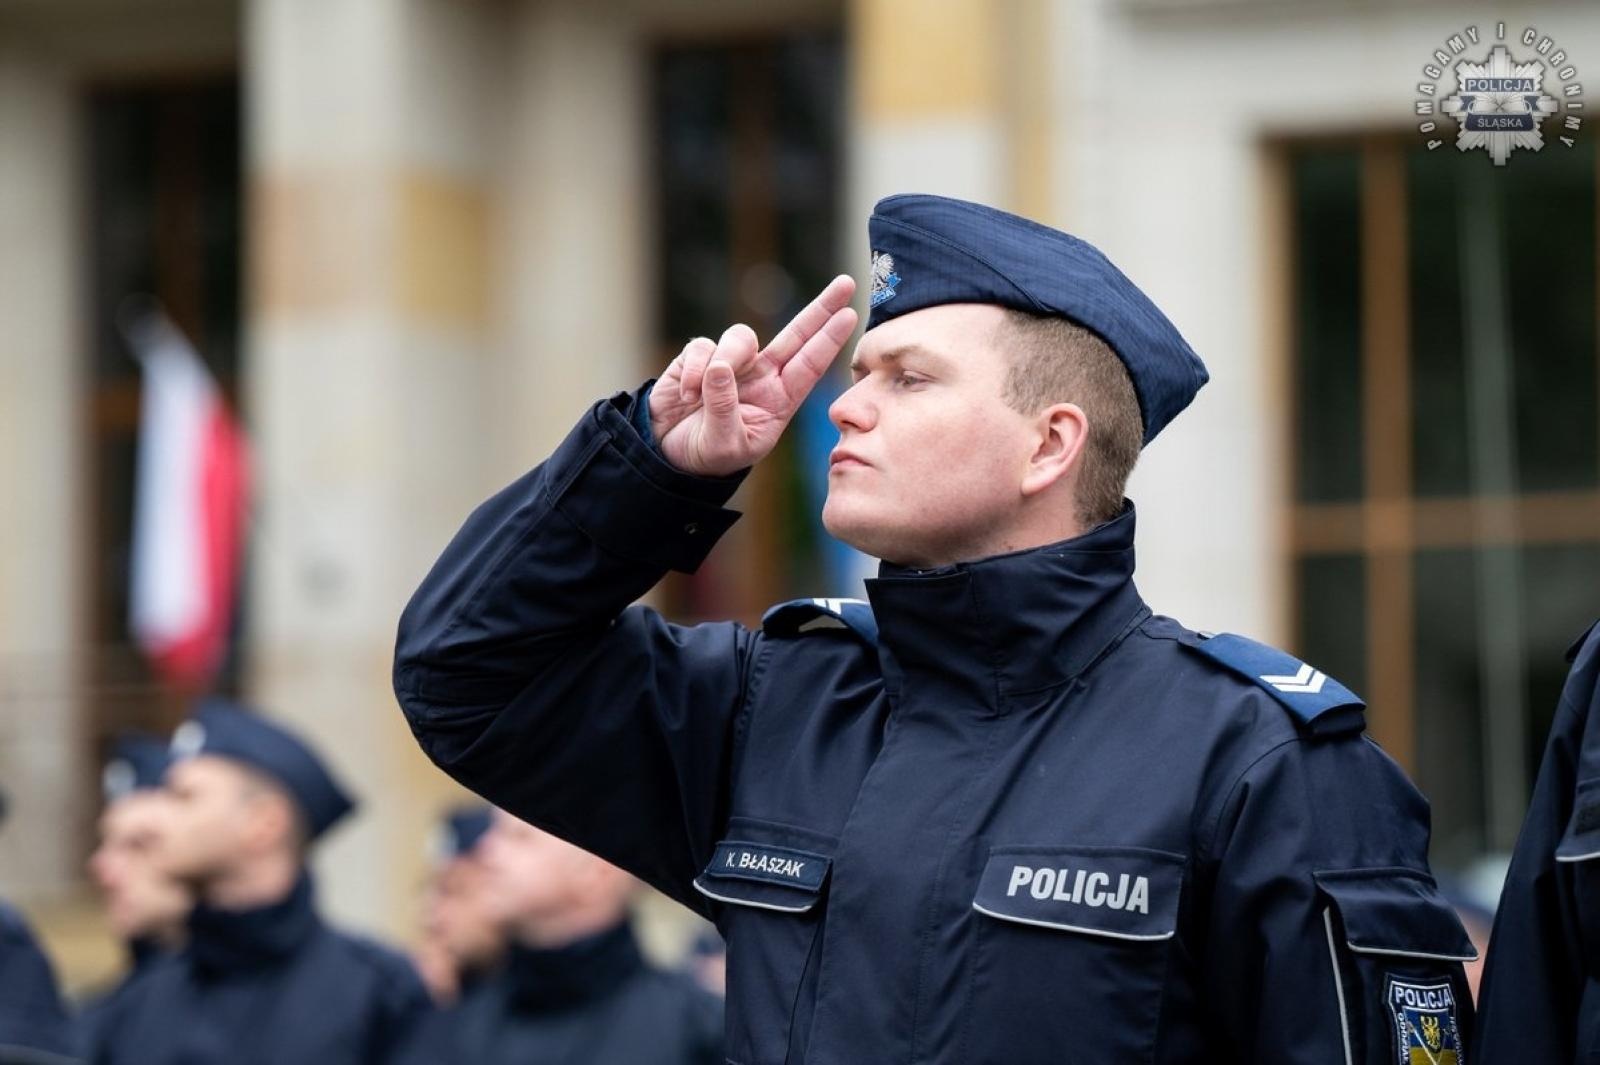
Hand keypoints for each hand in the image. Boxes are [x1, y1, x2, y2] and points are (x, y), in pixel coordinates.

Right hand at [650, 275, 857, 477]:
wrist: (670, 454)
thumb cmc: (708, 454)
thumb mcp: (724, 444)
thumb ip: (724, 410)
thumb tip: (720, 367)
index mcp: (779, 400)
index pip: (810, 365)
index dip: (829, 340)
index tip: (851, 314)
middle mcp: (762, 376)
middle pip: (796, 334)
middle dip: (820, 309)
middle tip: (846, 283)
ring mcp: (733, 363)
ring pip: (741, 337)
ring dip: (726, 360)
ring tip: (700, 397)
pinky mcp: (701, 357)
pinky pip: (702, 347)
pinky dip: (692, 371)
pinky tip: (686, 395)